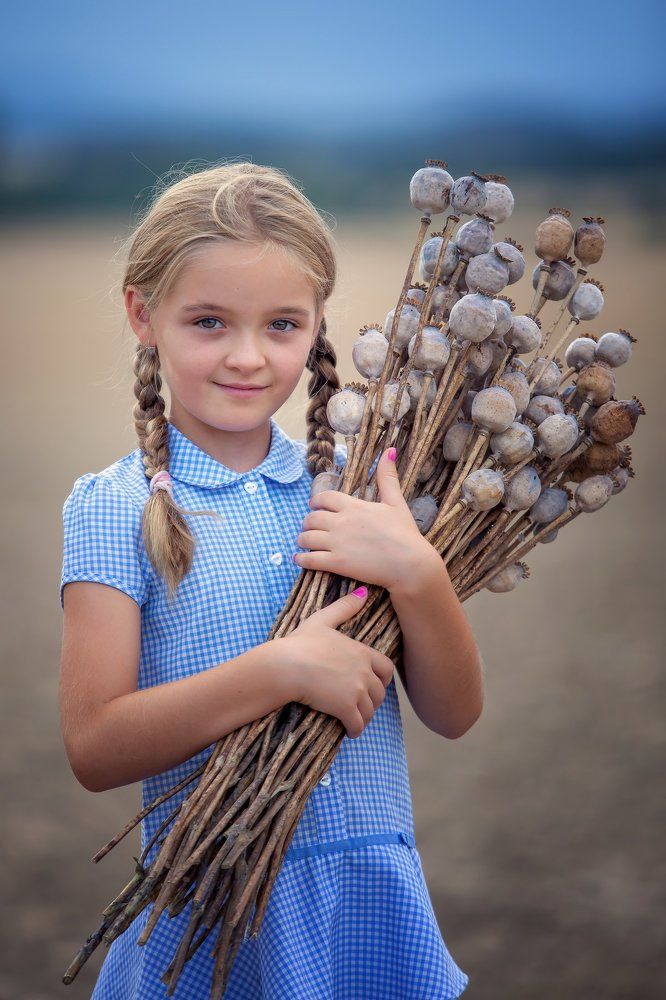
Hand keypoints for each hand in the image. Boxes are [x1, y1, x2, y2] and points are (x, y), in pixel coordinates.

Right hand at [274, 588, 394, 738]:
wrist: (284, 666)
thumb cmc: (299, 643)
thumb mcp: (322, 620)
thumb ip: (344, 607)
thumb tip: (363, 592)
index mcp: (362, 652)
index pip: (387, 669)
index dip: (381, 679)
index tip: (370, 684)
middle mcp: (364, 671)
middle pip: (379, 693)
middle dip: (371, 700)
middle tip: (359, 704)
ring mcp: (356, 691)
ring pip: (369, 710)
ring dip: (363, 716)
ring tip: (352, 719)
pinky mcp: (346, 708)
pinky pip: (358, 724)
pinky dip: (355, 729)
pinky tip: (348, 730)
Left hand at [293, 447, 435, 592]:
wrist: (410, 563)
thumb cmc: (405, 533)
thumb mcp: (396, 502)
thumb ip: (388, 477)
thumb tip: (390, 451)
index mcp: (354, 506)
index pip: (325, 498)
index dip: (316, 501)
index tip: (314, 505)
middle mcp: (341, 522)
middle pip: (312, 517)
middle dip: (308, 521)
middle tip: (309, 526)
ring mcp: (337, 543)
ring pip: (307, 537)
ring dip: (302, 539)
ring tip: (303, 542)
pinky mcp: (337, 563)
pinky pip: (310, 559)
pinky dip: (302, 559)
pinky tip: (300, 559)